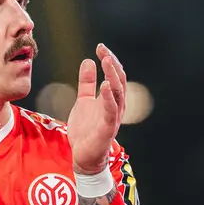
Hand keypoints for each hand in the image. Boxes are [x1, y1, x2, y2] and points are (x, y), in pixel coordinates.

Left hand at [67, 43, 125, 175]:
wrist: (83, 156)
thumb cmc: (86, 130)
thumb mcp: (83, 101)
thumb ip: (86, 83)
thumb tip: (88, 61)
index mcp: (112, 99)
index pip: (115, 75)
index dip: (109, 60)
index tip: (100, 47)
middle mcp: (116, 106)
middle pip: (120, 81)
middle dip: (112, 64)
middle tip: (103, 50)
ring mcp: (114, 117)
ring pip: (118, 93)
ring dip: (113, 76)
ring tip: (106, 61)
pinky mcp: (108, 128)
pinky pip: (111, 111)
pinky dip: (109, 97)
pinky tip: (105, 85)